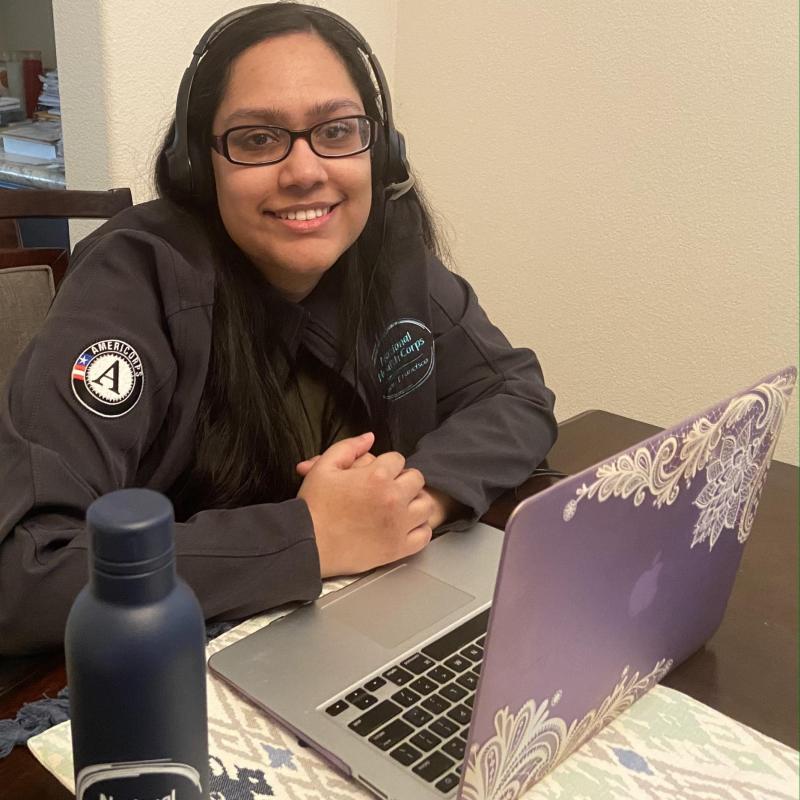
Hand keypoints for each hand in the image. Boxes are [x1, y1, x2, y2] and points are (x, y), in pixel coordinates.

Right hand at [297, 433, 433, 577]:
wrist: (307, 544)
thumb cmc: (313, 506)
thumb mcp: (324, 467)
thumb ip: (349, 447)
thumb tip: (369, 437)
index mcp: (377, 476)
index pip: (398, 459)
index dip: (387, 464)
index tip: (377, 473)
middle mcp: (393, 499)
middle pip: (416, 479)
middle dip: (403, 480)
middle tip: (389, 488)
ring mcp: (398, 525)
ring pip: (426, 505)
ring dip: (415, 502)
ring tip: (400, 506)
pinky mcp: (398, 548)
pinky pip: (424, 535)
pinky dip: (419, 529)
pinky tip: (405, 526)